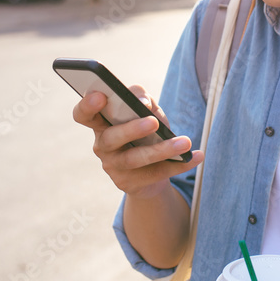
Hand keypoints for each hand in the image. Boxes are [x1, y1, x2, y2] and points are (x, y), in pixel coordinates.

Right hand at [72, 85, 202, 199]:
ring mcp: (114, 167)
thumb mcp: (144, 108)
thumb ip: (140, 96)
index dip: (87, 106)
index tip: (101, 96)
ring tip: (185, 142)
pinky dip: (179, 165)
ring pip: (135, 159)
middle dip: (132, 130)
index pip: (83, 114)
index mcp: (101, 122)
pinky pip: (155, 174)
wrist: (152, 168)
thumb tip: (142, 103)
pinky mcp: (129, 184)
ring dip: (162, 150)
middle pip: (111, 138)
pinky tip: (196, 156)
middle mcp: (102, 145)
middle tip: (153, 123)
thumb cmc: (145, 129)